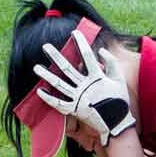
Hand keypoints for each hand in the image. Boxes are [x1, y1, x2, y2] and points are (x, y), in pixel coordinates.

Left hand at [33, 30, 135, 146]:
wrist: (117, 123)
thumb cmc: (119, 100)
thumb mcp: (119, 79)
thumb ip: (111, 63)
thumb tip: (100, 50)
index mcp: (97, 77)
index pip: (87, 56)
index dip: (81, 43)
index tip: (74, 33)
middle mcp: (85, 86)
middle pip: (67, 68)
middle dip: (55, 56)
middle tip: (45, 46)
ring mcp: (78, 98)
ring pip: (59, 84)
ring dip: (47, 75)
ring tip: (36, 67)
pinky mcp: (74, 110)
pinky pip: (58, 103)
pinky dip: (49, 98)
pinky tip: (40, 90)